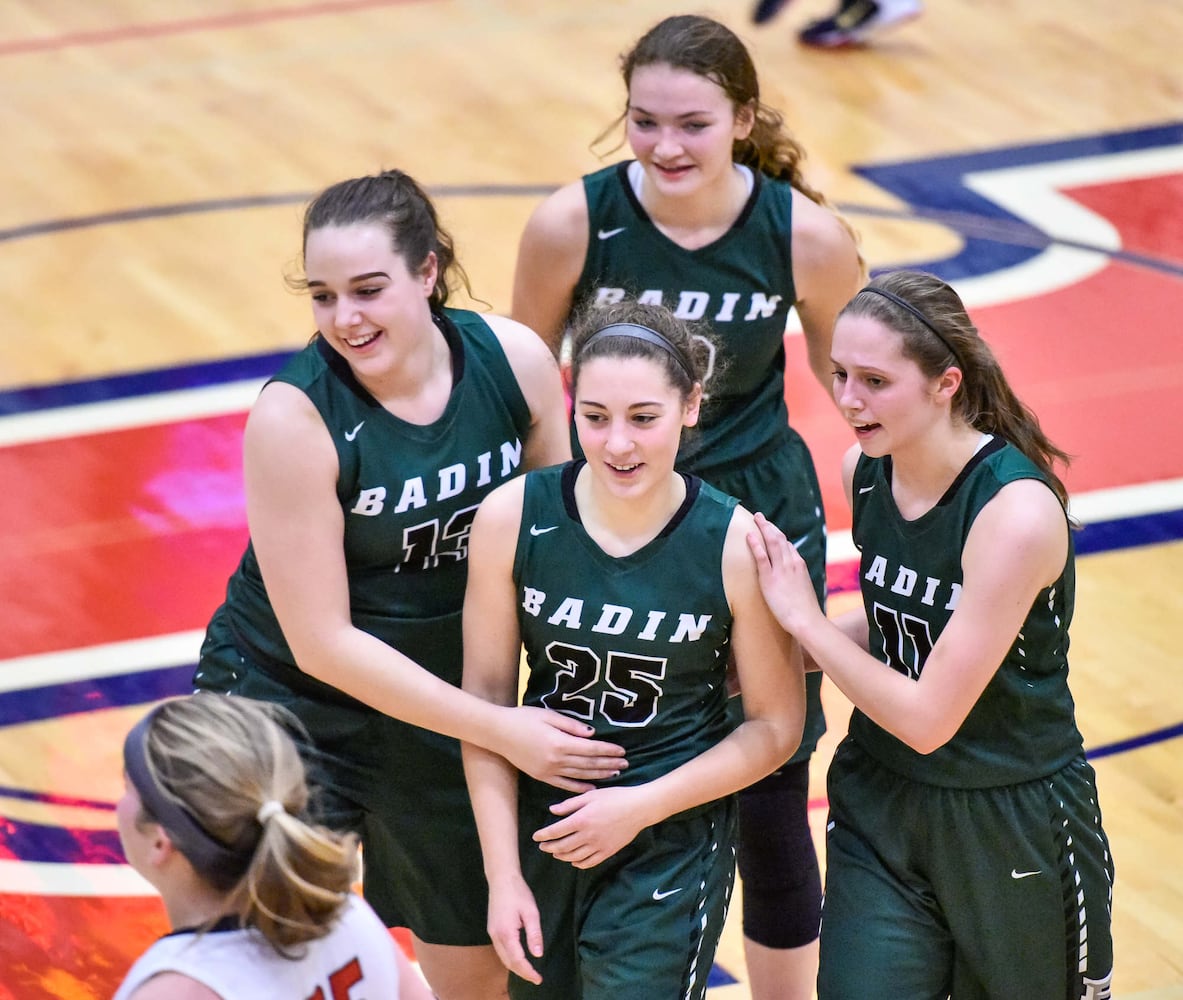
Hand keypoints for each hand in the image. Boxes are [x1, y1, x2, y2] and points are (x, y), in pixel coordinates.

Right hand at [486, 874, 543, 984]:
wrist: (501, 878)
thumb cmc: (518, 892)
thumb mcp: (531, 912)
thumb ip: (534, 934)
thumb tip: (538, 955)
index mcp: (506, 933)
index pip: (517, 960)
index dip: (528, 972)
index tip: (539, 979)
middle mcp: (496, 936)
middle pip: (508, 962)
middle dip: (522, 973)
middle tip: (536, 979)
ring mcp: (492, 933)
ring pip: (503, 957)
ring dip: (515, 967)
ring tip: (529, 972)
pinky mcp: (492, 929)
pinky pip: (501, 950)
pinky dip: (510, 958)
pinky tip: (518, 958)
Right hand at [498, 707, 626, 791]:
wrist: (498, 733)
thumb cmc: (523, 718)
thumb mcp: (548, 715)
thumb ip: (571, 725)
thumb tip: (592, 734)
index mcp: (560, 742)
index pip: (591, 749)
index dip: (608, 751)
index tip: (622, 752)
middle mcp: (556, 759)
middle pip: (589, 764)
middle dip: (609, 764)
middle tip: (625, 765)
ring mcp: (548, 770)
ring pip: (580, 775)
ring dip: (599, 775)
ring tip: (614, 774)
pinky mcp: (541, 776)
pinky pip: (564, 784)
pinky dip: (579, 787)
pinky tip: (592, 787)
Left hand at [532, 786, 648, 867]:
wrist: (638, 808)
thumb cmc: (614, 797)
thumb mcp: (590, 795)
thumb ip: (570, 804)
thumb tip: (552, 811)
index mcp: (581, 819)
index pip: (556, 831)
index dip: (544, 835)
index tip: (536, 836)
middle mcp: (588, 835)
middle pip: (562, 847)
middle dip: (549, 847)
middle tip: (542, 846)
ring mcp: (598, 845)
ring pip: (574, 857)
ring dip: (561, 856)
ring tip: (555, 853)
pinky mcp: (608, 851)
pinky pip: (589, 862)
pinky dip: (578, 863)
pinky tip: (573, 860)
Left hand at [746, 512, 826, 634]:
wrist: (806, 620)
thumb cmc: (805, 610)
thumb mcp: (803, 589)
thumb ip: (797, 579)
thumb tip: (791, 577)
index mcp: (799, 565)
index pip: (788, 545)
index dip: (778, 536)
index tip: (770, 530)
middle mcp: (791, 563)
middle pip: (779, 538)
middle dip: (769, 526)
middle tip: (760, 517)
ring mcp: (781, 569)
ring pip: (772, 542)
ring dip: (763, 528)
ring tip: (754, 519)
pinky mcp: (770, 578)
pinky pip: (761, 556)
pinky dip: (755, 544)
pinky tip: (749, 535)